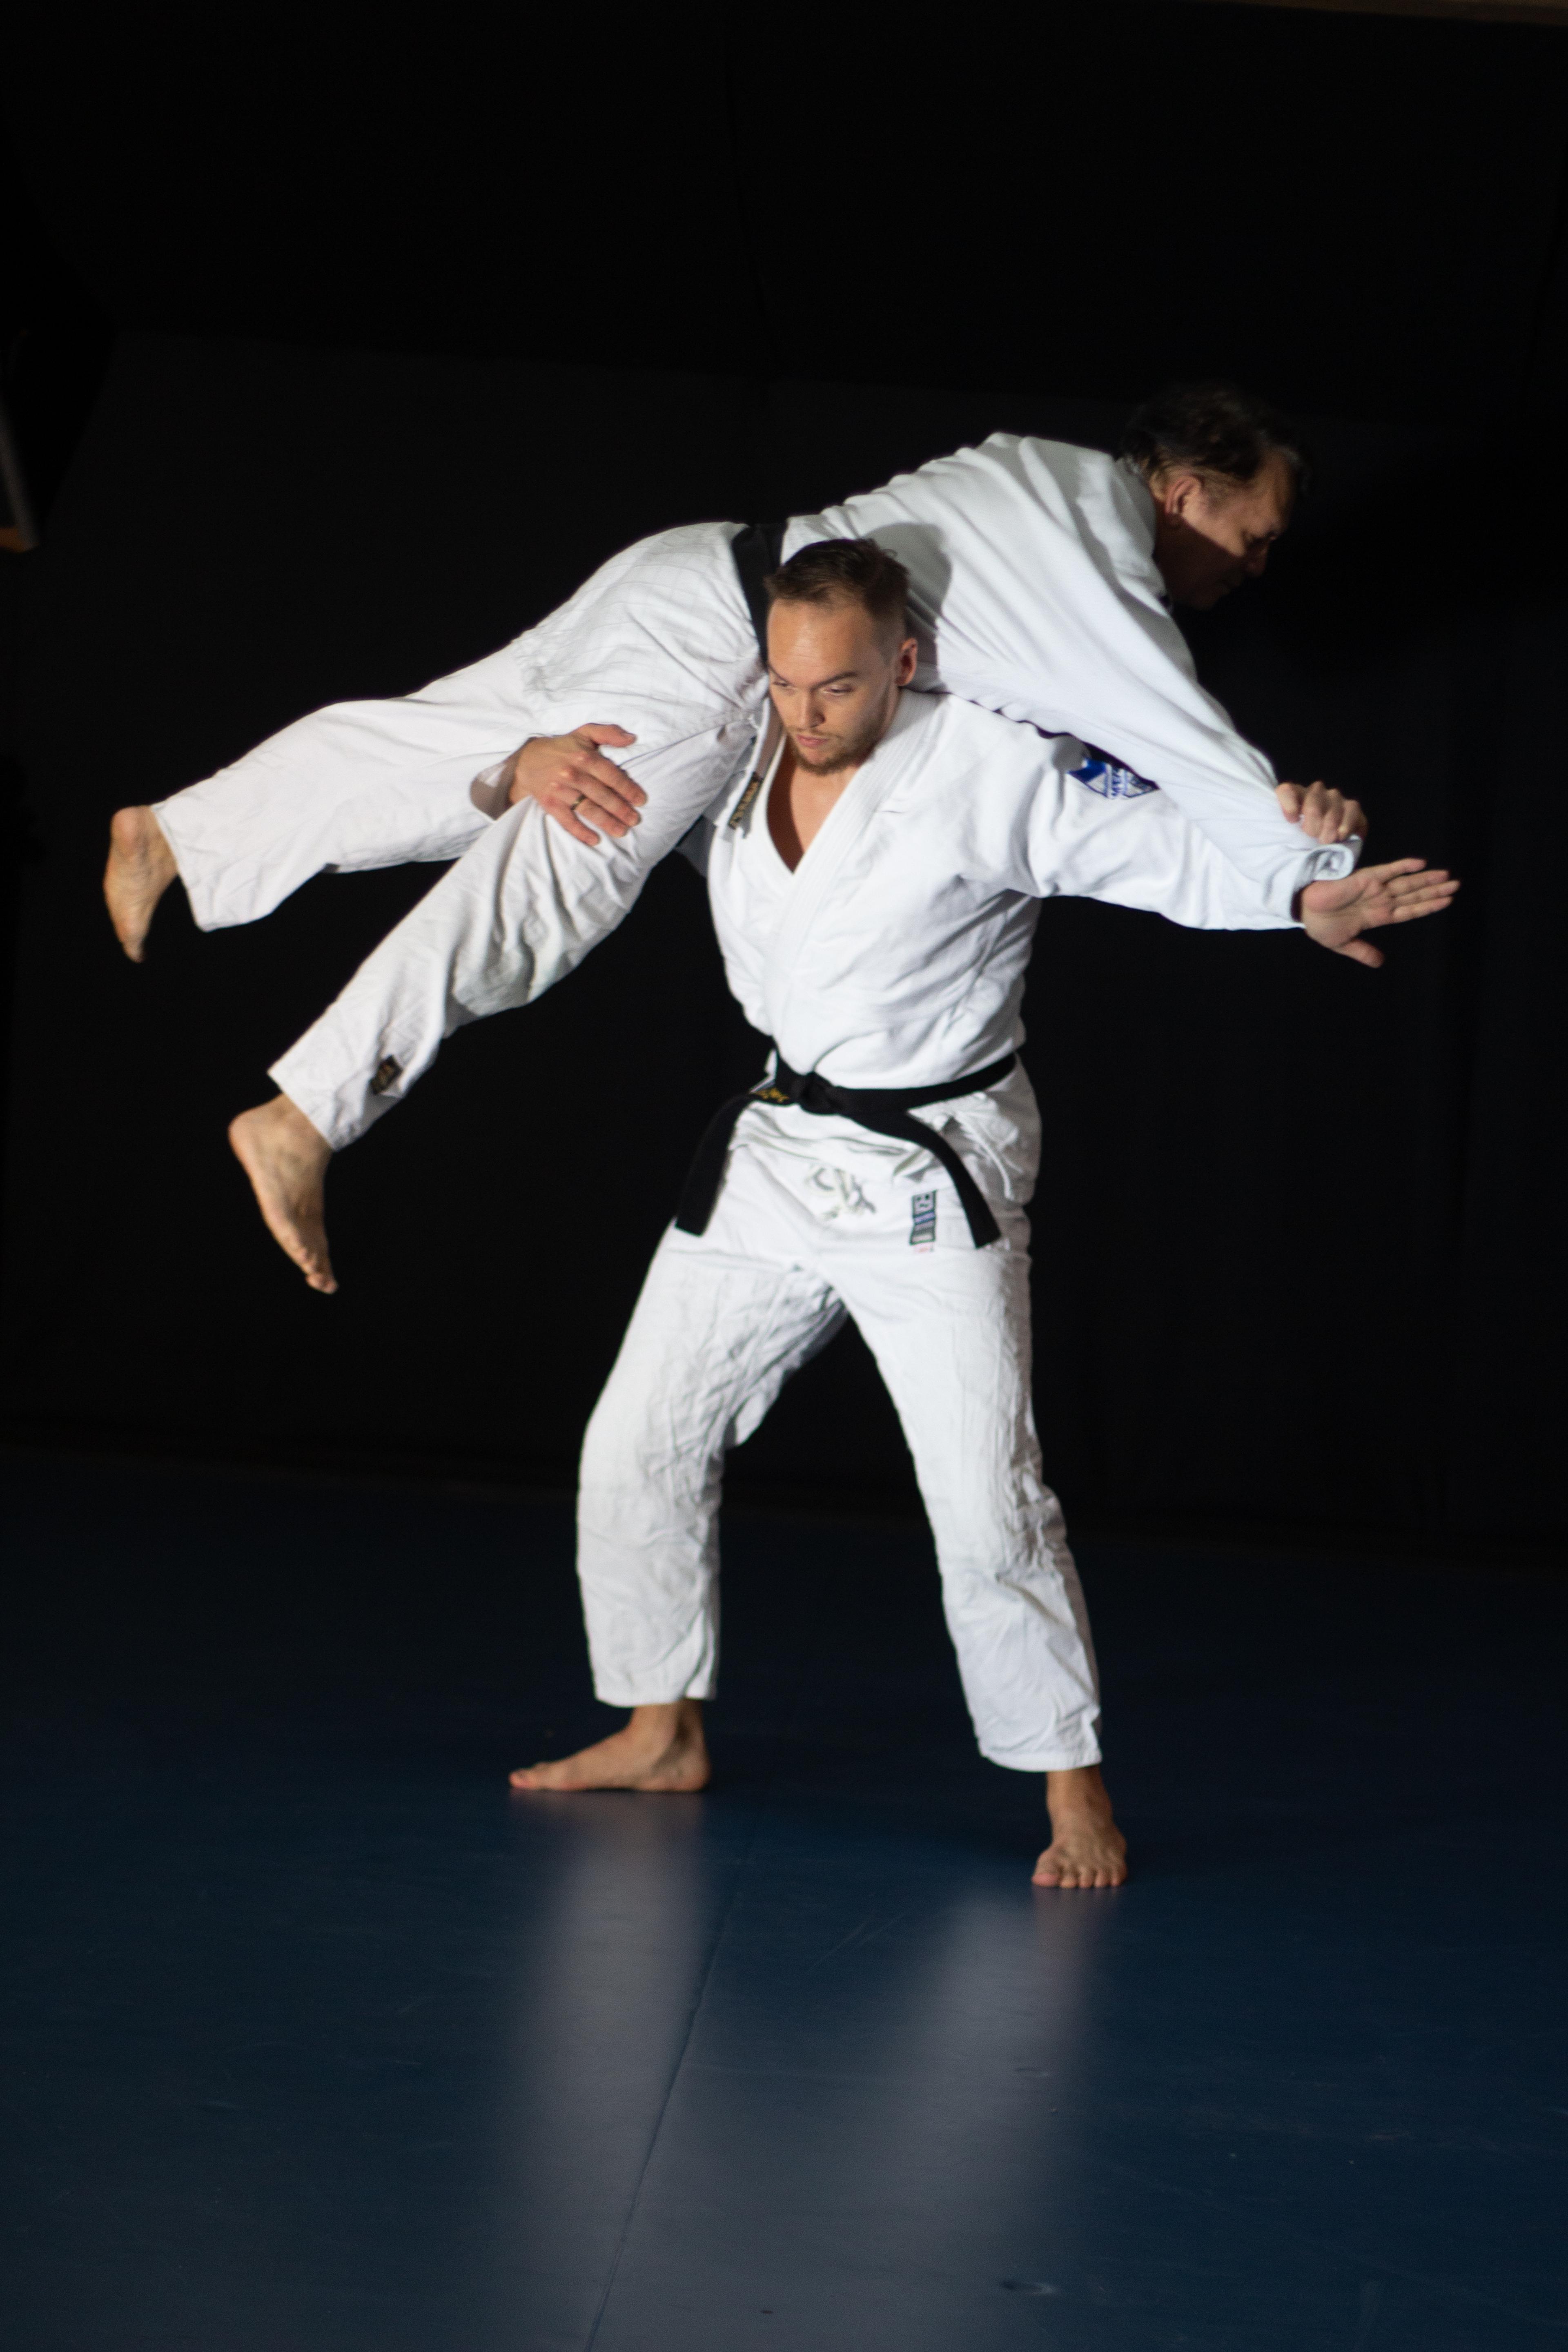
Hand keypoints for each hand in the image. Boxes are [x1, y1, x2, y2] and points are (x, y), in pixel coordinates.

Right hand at [506, 724, 643, 845]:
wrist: (528, 760)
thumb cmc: (563, 747)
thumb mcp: (585, 732)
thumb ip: (609, 732)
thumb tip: (631, 738)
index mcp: (585, 757)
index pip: (612, 775)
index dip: (628, 789)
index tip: (641, 801)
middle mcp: (573, 774)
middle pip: (602, 795)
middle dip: (620, 809)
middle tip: (634, 820)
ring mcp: (561, 790)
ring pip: (588, 808)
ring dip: (606, 822)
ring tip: (621, 831)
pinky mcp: (550, 803)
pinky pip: (567, 820)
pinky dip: (581, 832)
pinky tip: (595, 840)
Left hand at [1276, 778, 1366, 844]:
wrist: (1332, 846)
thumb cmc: (1304, 840)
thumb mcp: (1290, 836)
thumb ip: (1287, 830)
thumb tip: (1290, 832)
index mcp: (1295, 796)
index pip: (1286, 791)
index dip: (1289, 806)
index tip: (1293, 821)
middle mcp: (1315, 792)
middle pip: (1312, 807)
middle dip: (1312, 828)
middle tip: (1313, 838)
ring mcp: (1334, 797)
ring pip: (1331, 813)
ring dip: (1328, 832)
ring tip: (1325, 841)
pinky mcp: (1352, 805)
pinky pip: (1351, 811)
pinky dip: (1345, 826)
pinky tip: (1341, 836)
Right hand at [1298, 858, 1458, 967]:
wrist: (1304, 910)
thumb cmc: (1321, 925)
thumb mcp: (1344, 944)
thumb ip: (1363, 952)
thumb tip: (1380, 963)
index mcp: (1378, 916)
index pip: (1409, 910)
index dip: (1428, 906)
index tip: (1447, 901)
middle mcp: (1380, 900)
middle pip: (1413, 894)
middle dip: (1435, 890)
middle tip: (1456, 885)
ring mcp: (1374, 888)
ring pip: (1406, 883)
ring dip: (1426, 879)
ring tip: (1447, 876)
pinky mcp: (1365, 878)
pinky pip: (1388, 870)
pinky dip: (1403, 866)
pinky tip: (1420, 864)